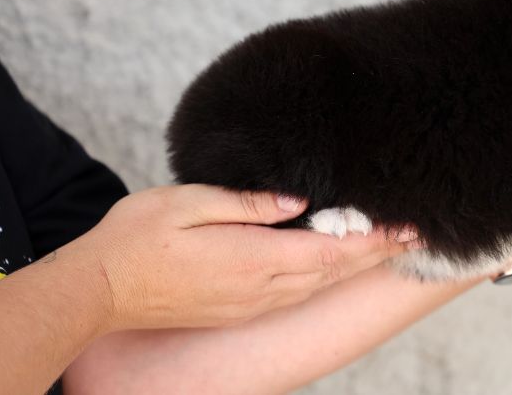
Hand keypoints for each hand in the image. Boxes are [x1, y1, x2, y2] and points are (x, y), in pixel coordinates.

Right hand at [68, 185, 417, 331]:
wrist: (97, 289)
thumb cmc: (136, 239)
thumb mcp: (188, 203)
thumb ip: (247, 203)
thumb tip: (298, 201)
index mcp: (252, 259)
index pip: (330, 252)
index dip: (374, 242)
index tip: (407, 228)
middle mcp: (258, 289)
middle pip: (333, 273)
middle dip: (377, 253)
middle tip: (414, 234)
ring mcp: (248, 304)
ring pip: (316, 286)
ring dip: (355, 267)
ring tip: (386, 247)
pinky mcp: (236, 310)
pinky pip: (294, 295)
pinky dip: (325, 278)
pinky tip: (334, 266)